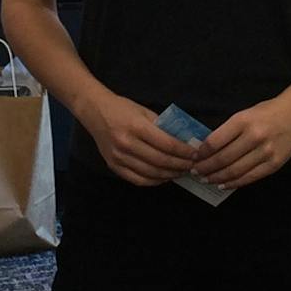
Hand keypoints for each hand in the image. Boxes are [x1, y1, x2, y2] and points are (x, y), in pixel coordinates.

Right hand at [77, 88, 199, 185]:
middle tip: (192, 165)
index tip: (196, 154)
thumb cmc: (122, 108)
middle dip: (180, 165)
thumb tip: (184, 142)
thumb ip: (162, 127)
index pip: (166, 144)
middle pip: (160, 161)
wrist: (95, 112)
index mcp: (136, 126)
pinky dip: (154, 181)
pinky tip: (164, 177)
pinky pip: (138, 180)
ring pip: (150, 173)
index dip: (184, 151)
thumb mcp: (144, 111)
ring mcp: (119, 157)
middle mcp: (126, 143)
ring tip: (181, 172)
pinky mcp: (114, 166)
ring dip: (170, 175)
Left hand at [196, 95, 290, 188]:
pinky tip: (223, 184)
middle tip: (195, 172)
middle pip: (223, 158)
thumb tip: (206, 150)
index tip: (194, 158)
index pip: (215, 141)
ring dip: (217, 178)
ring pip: (235, 171)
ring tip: (206, 180)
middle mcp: (254, 136)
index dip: (202, 153)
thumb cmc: (265, 113)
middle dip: (206, 168)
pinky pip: (250, 177)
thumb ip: (228, 131)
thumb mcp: (244, 115)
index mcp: (243, 121)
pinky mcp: (274, 164)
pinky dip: (234, 183)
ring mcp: (266, 152)